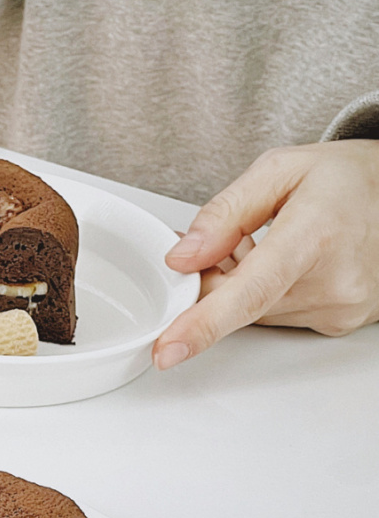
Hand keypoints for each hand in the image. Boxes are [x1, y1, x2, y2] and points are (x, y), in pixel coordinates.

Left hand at [153, 140, 378, 367]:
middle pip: (241, 302)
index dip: (204, 323)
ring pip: (255, 312)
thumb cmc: (348, 179)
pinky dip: (262, 295)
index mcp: (316, 235)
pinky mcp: (339, 323)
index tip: (169, 348)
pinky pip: (277, 315)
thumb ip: (224, 213)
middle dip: (211, 278)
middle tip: (217, 242)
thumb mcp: (279, 170)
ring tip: (263, 241)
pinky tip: (279, 263)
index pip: (250, 290)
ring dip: (239, 286)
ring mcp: (340, 308)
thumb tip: (182, 258)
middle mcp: (334, 282)